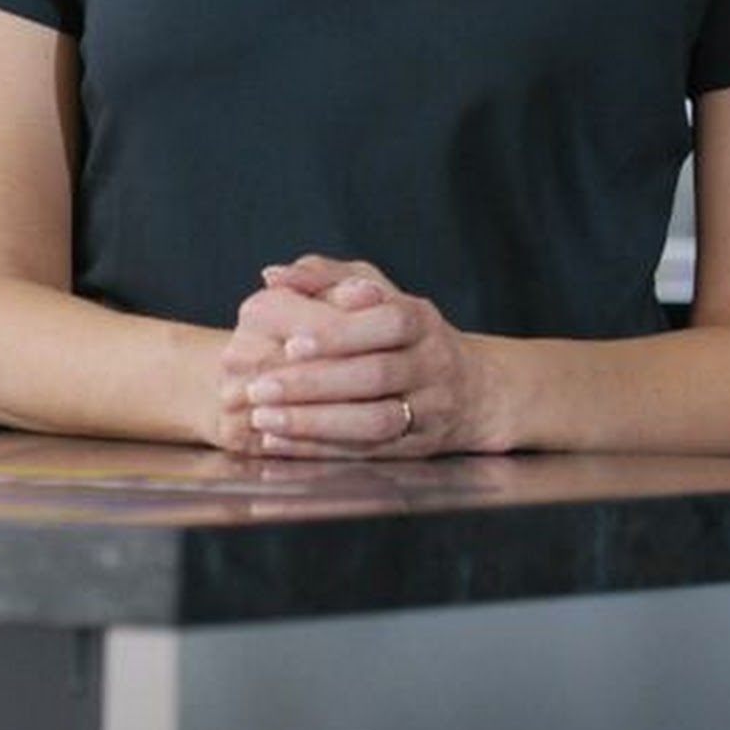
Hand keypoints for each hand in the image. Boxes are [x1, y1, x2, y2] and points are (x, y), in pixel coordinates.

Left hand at [217, 254, 498, 459]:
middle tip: (259, 387)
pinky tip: (281, 442)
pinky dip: (321, 450)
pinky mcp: (416, 449)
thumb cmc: (402, 329)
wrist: (470, 389)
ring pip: (374, 421)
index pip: (386, 322)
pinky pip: (368, 453)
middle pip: (375, 375)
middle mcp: (431, 363)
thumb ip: (323, 276)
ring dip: (315, 423)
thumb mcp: (374, 289)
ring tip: (264, 419)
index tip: (291, 343)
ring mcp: (428, 409)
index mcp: (420, 319)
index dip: (340, 334)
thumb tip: (274, 276)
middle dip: (313, 384)